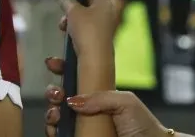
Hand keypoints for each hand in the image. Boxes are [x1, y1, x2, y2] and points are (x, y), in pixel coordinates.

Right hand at [43, 76, 172, 136]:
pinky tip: (56, 128)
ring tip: (57, 114)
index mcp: (96, 96)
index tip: (53, 64)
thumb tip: (72, 100)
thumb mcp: (125, 101)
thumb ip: (100, 95)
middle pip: (60, 96)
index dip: (62, 68)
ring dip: (50, 111)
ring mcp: (80, 126)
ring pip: (55, 115)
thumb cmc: (143, 126)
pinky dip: (52, 129)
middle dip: (53, 92)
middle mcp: (85, 110)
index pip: (74, 78)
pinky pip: (57, 133)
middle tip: (58, 94)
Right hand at [58, 0, 118, 66]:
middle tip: (64, 7)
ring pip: (83, 19)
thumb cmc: (88, 31)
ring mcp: (104, 30)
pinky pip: (82, 34)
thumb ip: (68, 2)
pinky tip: (60, 47)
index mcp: (106, 3)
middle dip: (74, 5)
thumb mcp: (74, 12)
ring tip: (62, 27)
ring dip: (70, 22)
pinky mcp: (98, 43)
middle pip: (90, 3)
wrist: (95, 63)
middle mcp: (108, 15)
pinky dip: (72, 37)